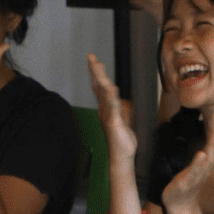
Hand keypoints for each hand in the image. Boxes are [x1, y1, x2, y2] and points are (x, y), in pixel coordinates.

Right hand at [86, 53, 136, 169]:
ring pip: (104, 94)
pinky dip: (111, 98)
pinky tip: (111, 89)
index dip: (97, 73)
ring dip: (101, 80)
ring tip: (98, 67)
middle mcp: (105, 110)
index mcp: (106, 108)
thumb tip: (119, 98)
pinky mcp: (114, 123)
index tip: (94, 61)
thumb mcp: (122, 120)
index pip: (100, 87)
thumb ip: (120, 108)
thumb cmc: (122, 140)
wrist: (122, 156)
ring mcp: (108, 116)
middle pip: (98, 87)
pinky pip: (113, 108)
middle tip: (91, 57)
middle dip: (94, 71)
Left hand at [161, 111, 213, 213]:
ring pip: (209, 160)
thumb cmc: (189, 182)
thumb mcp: (199, 166)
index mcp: (209, 164)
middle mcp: (207, 169)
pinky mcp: (187, 182)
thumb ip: (205, 153)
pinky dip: (198, 163)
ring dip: (213, 145)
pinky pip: (194, 172)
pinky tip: (201, 154)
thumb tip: (210, 139)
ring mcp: (198, 176)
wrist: (180, 205)